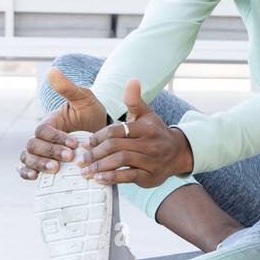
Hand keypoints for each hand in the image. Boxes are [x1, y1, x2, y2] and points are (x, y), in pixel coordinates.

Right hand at [17, 67, 108, 180]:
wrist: (100, 133)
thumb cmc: (91, 114)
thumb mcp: (84, 100)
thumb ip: (69, 88)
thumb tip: (52, 70)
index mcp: (49, 123)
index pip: (43, 131)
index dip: (56, 138)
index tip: (75, 143)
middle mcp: (41, 138)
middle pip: (33, 146)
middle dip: (50, 153)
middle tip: (69, 158)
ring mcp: (41, 152)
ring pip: (28, 159)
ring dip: (39, 165)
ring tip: (56, 170)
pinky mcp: (43, 165)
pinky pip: (26, 170)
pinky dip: (26, 174)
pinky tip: (35, 178)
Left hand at [78, 79, 193, 186]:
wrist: (177, 153)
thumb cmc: (155, 132)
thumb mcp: (146, 115)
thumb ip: (134, 100)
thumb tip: (132, 79)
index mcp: (146, 128)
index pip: (117, 130)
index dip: (99, 136)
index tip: (87, 142)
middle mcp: (150, 144)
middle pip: (116, 146)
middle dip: (96, 153)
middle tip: (81, 158)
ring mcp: (151, 161)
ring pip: (121, 161)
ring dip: (100, 166)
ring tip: (85, 170)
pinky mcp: (150, 176)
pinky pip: (128, 177)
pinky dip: (111, 178)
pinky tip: (99, 179)